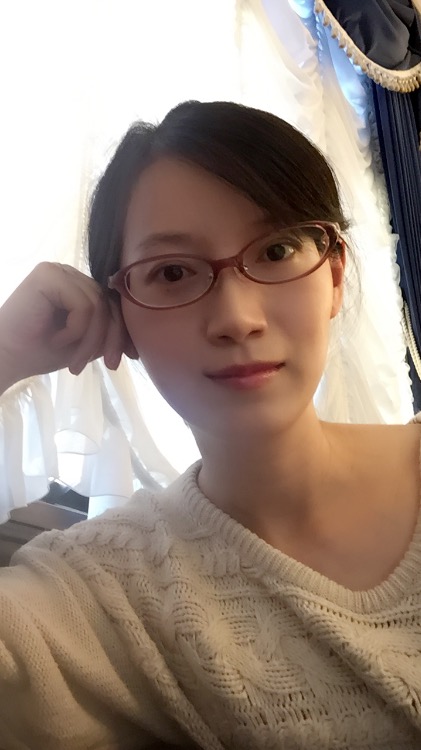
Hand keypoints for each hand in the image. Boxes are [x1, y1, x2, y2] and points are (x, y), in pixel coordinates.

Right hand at [0, 262, 137, 389]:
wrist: (6, 358)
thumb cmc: (39, 351)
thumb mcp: (85, 342)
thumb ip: (107, 331)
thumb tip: (138, 335)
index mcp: (78, 285)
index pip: (113, 303)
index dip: (122, 331)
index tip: (127, 357)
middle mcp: (70, 274)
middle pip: (109, 303)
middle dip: (112, 338)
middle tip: (108, 366)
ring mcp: (59, 271)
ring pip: (99, 306)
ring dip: (91, 340)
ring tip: (74, 362)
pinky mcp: (48, 275)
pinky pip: (84, 305)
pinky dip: (75, 330)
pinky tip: (57, 339)